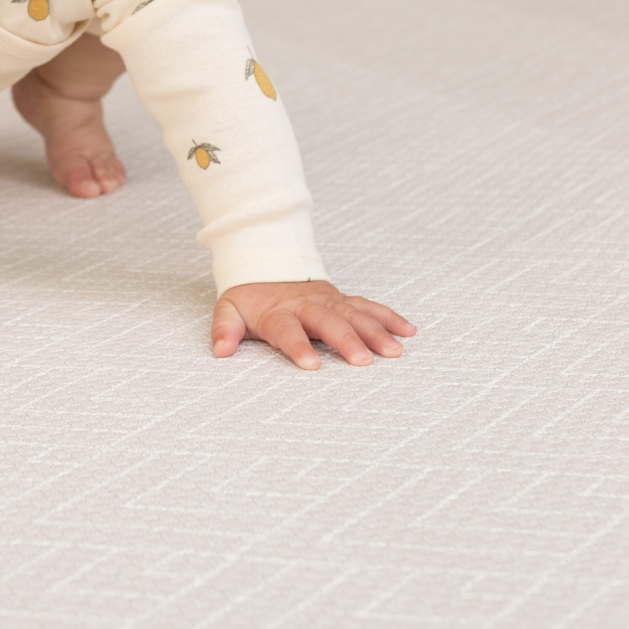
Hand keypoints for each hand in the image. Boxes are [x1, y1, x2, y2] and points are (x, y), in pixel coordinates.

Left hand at [212, 280, 414, 369]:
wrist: (266, 263)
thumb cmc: (250, 296)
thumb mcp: (228, 310)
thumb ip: (224, 330)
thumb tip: (220, 351)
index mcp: (278, 311)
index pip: (288, 330)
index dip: (299, 347)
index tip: (312, 365)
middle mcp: (307, 305)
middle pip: (329, 322)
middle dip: (347, 340)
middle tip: (363, 361)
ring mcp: (328, 300)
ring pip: (355, 315)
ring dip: (376, 332)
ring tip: (395, 351)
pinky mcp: (342, 299)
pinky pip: (368, 306)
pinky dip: (389, 317)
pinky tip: (408, 331)